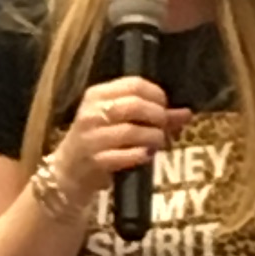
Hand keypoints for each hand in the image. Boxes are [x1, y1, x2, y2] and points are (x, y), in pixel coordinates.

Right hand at [51, 75, 188, 217]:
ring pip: (133, 131)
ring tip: (157, 143)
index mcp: (97, 95)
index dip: (156, 94)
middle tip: (163, 127)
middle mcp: (92, 113)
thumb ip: (153, 115)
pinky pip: (127, 155)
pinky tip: (146, 156)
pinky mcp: (95, 160)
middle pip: (134, 105)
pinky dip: (142, 155)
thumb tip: (186, 113)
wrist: (68, 171)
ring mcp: (92, 137)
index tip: (163, 107)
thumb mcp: (119, 121)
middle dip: (157, 116)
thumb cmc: (99, 140)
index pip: (134, 84)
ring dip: (153, 138)